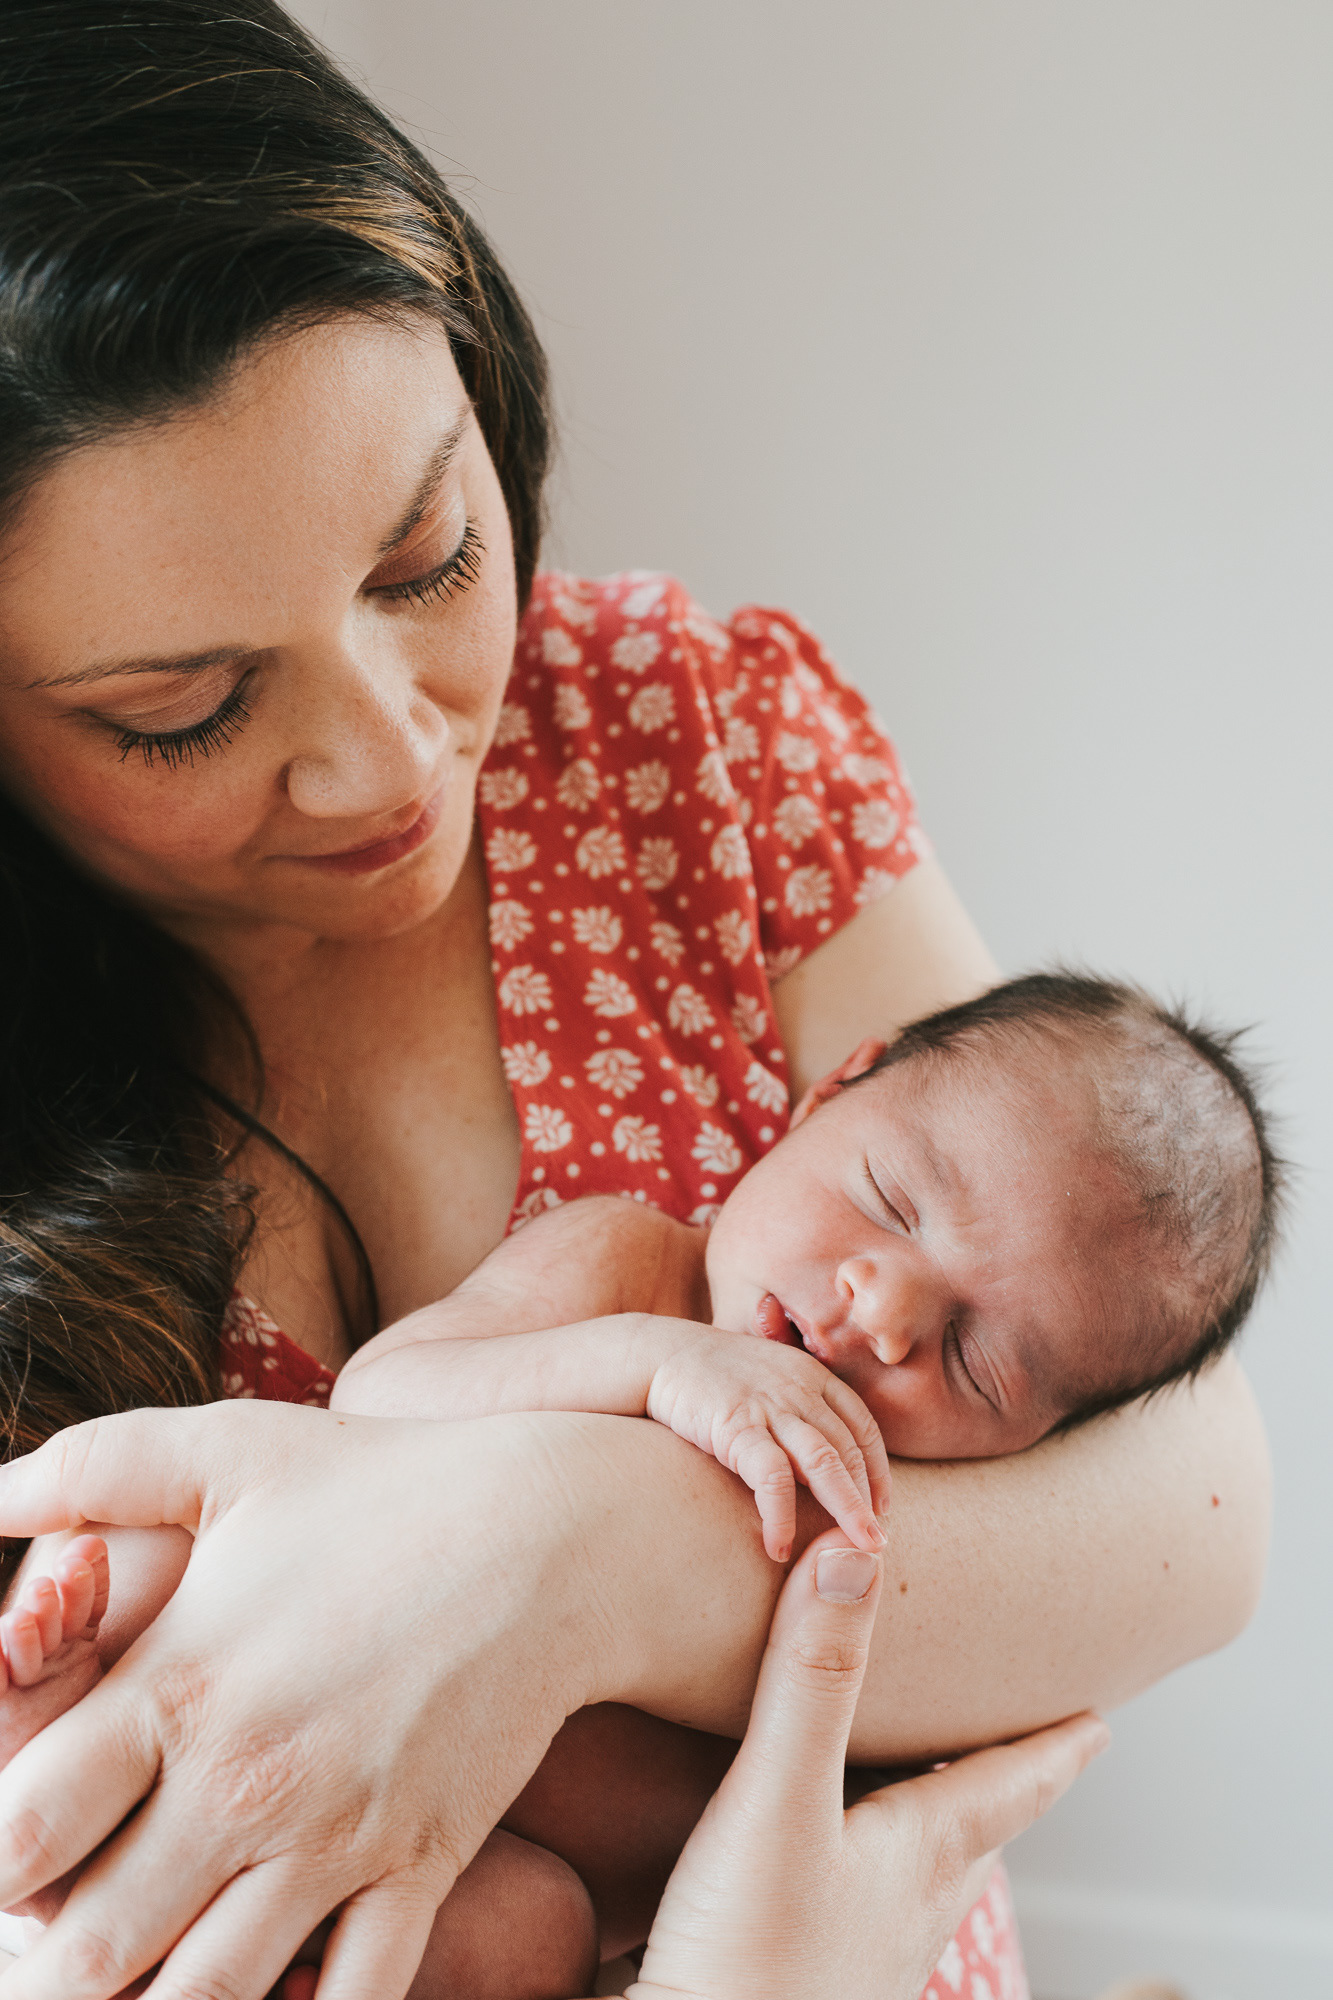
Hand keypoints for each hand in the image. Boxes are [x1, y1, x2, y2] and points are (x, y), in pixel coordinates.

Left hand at [0, 1402, 620, 1999]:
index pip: (19, 1834)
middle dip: (51, 1974)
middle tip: (59, 1947)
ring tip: (138, 1987)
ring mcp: (337, 1839)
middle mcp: (246, 1782)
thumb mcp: (231, 1449)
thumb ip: (94, 1467)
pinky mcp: (420, 1870)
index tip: (12, 1852)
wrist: (552, 1528)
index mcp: (179, 1687)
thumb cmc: (378, 1483)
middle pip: (89, 1954)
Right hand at [611, 1530, 1107, 1999]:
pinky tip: (815, 1864)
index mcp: (920, 1857)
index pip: (1010, 1786)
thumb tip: (854, 1550)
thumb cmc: (747, 1964)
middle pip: (975, 1832)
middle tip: (1019, 1742)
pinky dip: (855, 1863)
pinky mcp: (793, 1976)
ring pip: (917, 1877)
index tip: (1099, 1722)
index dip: (1054, 1747)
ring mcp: (851, 1955)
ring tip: (922, 1794)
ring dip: (929, 1825)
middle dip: (998, 1781)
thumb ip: (811, 1679)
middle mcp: (900, 1909)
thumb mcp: (778, 1800)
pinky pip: (851, 1904)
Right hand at [646, 1329, 890, 1560]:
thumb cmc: (712, 1375)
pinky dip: (781, 1515)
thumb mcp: (769, 1379)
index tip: (883, 1504)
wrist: (660, 1353)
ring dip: (846, 1508)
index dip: (877, 1468)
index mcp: (812, 1376)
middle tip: (877, 1540)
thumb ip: (798, 1409)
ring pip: (824, 1462)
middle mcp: (799, 1389)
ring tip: (858, 1548)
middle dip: (868, 1497)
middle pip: (848, 1448)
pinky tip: (779, 1546)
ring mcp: (770, 1406)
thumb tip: (818, 1463)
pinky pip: (772, 1477)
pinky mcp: (737, 1426)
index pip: (861, 1424)